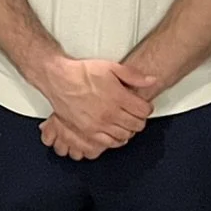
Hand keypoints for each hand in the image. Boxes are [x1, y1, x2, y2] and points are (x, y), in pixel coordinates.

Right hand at [38, 57, 157, 150]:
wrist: (59, 80)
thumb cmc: (82, 73)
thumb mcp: (111, 67)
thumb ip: (133, 75)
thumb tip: (151, 80)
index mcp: (118, 97)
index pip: (144, 110)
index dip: (147, 108)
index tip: (144, 106)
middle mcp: (110, 113)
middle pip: (137, 125)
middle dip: (140, 120)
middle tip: (136, 115)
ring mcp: (99, 125)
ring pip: (125, 135)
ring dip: (129, 130)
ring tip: (126, 123)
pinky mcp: (88, 132)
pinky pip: (109, 142)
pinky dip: (116, 140)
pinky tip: (116, 133)